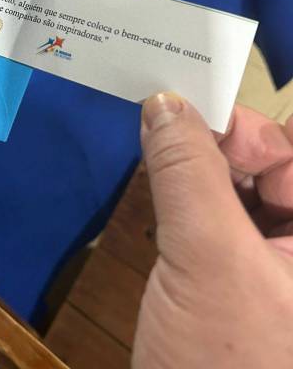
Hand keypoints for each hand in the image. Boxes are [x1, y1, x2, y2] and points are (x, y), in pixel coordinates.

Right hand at [134, 94, 292, 367]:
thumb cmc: (223, 367)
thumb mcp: (206, 262)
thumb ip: (188, 172)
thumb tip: (165, 101)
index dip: (254, 126)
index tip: (191, 110)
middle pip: (281, 167)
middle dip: (227, 144)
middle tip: (168, 131)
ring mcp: (285, 269)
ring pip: (251, 190)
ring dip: (208, 170)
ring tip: (163, 157)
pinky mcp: (254, 284)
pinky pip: (232, 220)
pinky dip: (199, 200)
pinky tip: (169, 197)